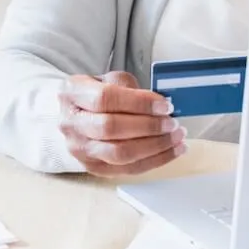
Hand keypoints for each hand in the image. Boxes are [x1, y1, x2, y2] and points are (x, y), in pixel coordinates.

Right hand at [58, 71, 186, 177]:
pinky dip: (155, 161)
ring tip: (176, 137)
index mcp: (73, 93)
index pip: (105, 99)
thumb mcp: (110, 79)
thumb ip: (131, 88)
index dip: (138, 103)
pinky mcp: (94, 168)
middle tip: (172, 123)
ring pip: (120, 154)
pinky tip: (172, 151)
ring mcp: (81, 149)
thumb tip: (159, 104)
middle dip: (149, 126)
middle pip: (111, 129)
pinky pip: (128, 169)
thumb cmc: (98, 95)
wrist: (77, 116)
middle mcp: (72, 123)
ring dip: (155, 146)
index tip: (164, 105)